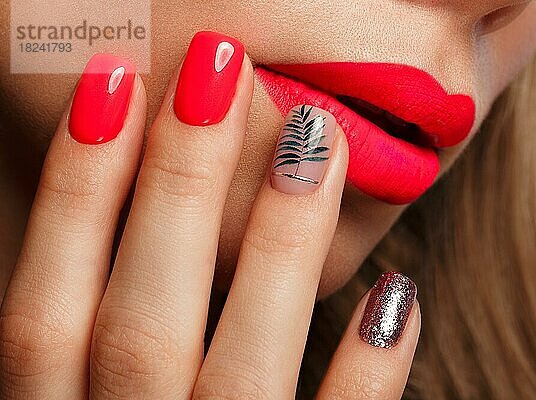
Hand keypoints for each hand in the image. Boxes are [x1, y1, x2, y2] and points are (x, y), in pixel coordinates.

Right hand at [0, 32, 419, 398]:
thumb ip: (84, 342)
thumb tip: (110, 215)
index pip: (41, 310)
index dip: (72, 195)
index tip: (114, 85)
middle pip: (139, 319)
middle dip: (175, 186)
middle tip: (219, 71)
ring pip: (238, 368)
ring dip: (279, 247)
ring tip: (315, 138)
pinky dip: (366, 372)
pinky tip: (399, 292)